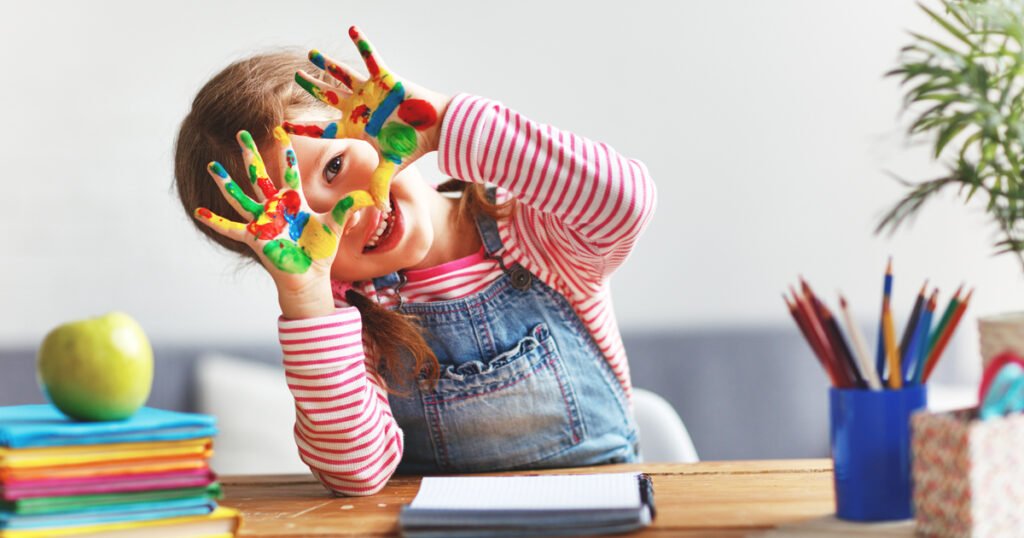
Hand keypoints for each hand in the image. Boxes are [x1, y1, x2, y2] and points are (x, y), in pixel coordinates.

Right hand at [194, 127, 372, 298]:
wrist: (310, 276)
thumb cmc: (320, 251)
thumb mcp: (336, 224)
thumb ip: (349, 207)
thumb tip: (372, 195)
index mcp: (294, 202)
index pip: (290, 171)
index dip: (286, 152)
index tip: (281, 131)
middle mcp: (275, 208)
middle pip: (260, 175)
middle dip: (251, 154)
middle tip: (241, 133)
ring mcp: (263, 222)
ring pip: (241, 197)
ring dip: (226, 182)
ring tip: (212, 165)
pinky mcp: (255, 238)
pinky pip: (231, 227)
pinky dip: (215, 220)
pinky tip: (198, 211)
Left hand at [284, 26, 450, 210]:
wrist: (435, 128)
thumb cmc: (413, 145)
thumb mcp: (392, 166)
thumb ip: (380, 184)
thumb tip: (378, 211)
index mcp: (355, 127)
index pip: (323, 128)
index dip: (303, 127)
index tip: (282, 126)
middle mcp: (358, 106)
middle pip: (327, 96)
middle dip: (311, 87)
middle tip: (295, 78)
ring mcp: (369, 91)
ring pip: (342, 75)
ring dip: (326, 64)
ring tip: (310, 54)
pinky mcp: (385, 77)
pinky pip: (371, 57)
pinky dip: (362, 43)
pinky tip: (352, 28)